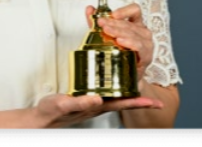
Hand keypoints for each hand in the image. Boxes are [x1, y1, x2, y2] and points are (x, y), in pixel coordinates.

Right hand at [32, 93, 162, 127]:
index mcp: (96, 106)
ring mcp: (93, 102)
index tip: (154, 103)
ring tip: (141, 87)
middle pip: (123, 101)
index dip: (138, 102)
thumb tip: (97, 99)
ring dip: (129, 93)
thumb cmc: (53, 111)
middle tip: (157, 100)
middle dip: (140, 100)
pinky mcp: (85, 97)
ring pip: (116, 97)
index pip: (122, 103)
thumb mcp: (64, 104)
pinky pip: (104, 92)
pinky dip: (113, 87)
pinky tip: (114, 84)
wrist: (43, 117)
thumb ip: (80, 102)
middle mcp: (98, 104)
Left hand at [85, 3, 153, 83]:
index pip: (135, 10)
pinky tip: (120, 41)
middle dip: (113, 23)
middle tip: (101, 23)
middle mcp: (142, 31)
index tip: (113, 14)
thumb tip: (89, 9)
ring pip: (133, 33)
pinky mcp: (146, 56)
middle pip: (128, 23)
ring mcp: (146, 43)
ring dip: (119, 31)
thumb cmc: (120, 52)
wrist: (126, 75)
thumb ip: (97, 21)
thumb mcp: (106, 34)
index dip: (124, 10)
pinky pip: (139, 46)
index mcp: (135, 23)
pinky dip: (129, 42)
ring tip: (107, 31)